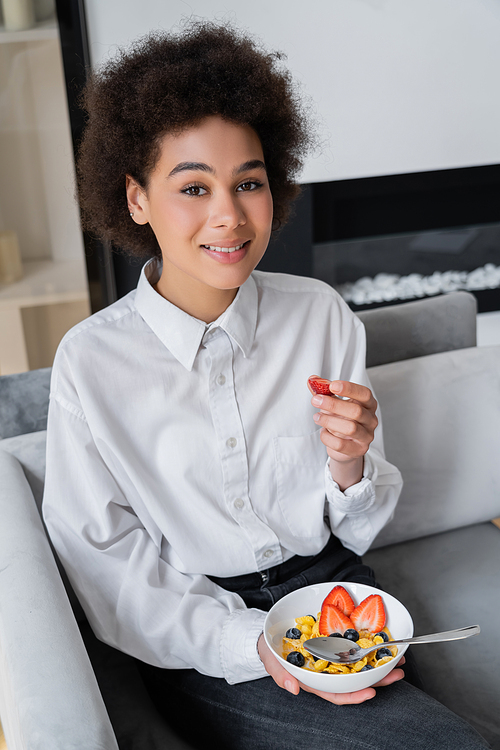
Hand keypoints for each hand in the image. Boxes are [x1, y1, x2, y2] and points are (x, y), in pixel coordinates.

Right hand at [257, 633, 404, 704]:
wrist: (269, 635)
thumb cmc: (271, 652)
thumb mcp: (273, 663)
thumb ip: (281, 676)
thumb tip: (293, 689)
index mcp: (316, 682)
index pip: (338, 693)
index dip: (355, 695)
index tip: (372, 692)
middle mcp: (328, 672)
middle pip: (356, 680)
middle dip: (378, 678)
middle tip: (398, 673)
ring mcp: (333, 658)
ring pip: (360, 665)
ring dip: (379, 663)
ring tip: (398, 659)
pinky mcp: (335, 643)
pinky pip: (354, 646)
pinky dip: (368, 645)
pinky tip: (382, 642)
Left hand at [308, 378, 377, 490]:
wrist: (344, 445)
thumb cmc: (341, 419)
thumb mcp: (333, 403)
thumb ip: (324, 391)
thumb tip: (312, 379)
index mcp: (368, 404)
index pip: (364, 394)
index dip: (349, 389)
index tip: (332, 385)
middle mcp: (371, 420)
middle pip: (356, 411)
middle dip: (333, 405)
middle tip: (315, 400)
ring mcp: (367, 436)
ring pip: (350, 428)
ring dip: (329, 421)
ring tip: (316, 417)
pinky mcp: (358, 450)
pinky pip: (341, 444)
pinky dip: (327, 437)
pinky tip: (323, 432)